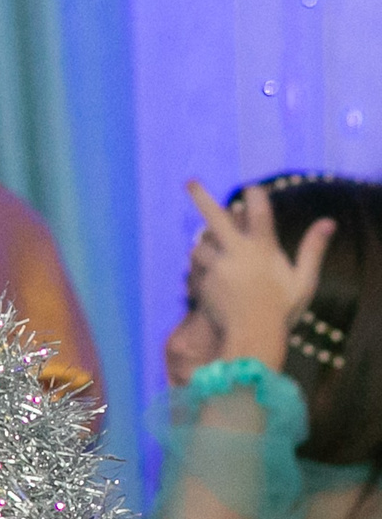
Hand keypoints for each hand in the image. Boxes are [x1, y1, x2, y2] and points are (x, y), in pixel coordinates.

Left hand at [185, 180, 333, 369]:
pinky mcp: (201, 283)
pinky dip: (201, 270)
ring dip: (205, 247)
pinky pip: (194, 270)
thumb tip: (329, 222)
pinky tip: (211, 280)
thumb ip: (312, 249)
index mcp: (262, 248)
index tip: (252, 189)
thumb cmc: (282, 310)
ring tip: (218, 261)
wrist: (253, 337)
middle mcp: (235, 253)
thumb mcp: (303, 280)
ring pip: (199, 245)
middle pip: (214, 217)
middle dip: (201, 197)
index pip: (258, 209)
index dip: (255, 195)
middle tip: (189, 180)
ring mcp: (215, 268)